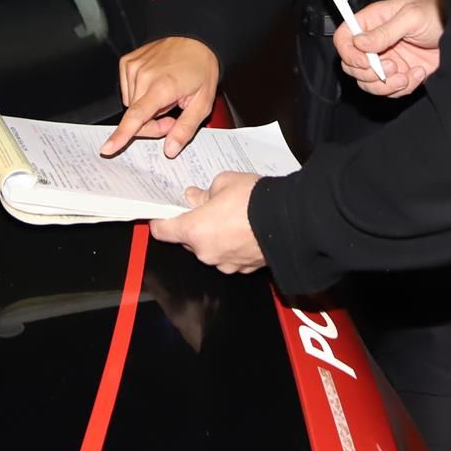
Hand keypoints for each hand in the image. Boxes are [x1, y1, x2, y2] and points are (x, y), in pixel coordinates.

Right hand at [103, 37, 219, 157]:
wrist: (195, 37)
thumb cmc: (200, 67)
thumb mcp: (202, 103)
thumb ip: (185, 129)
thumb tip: (170, 149)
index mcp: (163, 86)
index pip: (137, 116)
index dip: (121, 135)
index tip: (107, 147)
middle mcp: (144, 75)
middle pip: (135, 117)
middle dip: (152, 125)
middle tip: (171, 118)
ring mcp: (133, 66)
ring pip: (131, 105)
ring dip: (145, 109)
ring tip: (165, 97)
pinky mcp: (127, 62)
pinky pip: (128, 91)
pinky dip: (140, 94)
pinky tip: (154, 86)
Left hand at [149, 172, 263, 273]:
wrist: (289, 220)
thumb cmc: (254, 200)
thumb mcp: (223, 183)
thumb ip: (204, 193)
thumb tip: (195, 197)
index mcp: (194, 230)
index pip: (162, 231)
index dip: (160, 220)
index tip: (163, 213)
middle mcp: (205, 252)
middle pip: (187, 240)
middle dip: (194, 225)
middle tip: (207, 207)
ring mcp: (224, 264)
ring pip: (209, 249)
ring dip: (214, 237)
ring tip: (232, 218)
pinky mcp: (243, 268)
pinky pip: (229, 256)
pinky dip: (232, 246)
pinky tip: (244, 230)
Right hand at [333, 0, 444, 96]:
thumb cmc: (435, 16)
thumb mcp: (411, 18)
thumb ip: (385, 31)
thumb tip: (360, 43)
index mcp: (372, 22)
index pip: (344, 38)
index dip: (348, 53)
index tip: (364, 61)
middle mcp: (374, 43)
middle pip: (351, 66)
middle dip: (369, 73)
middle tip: (391, 66)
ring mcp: (386, 60)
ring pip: (368, 83)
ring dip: (385, 85)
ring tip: (404, 74)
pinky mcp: (399, 75)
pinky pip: (389, 90)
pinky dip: (402, 88)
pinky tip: (418, 73)